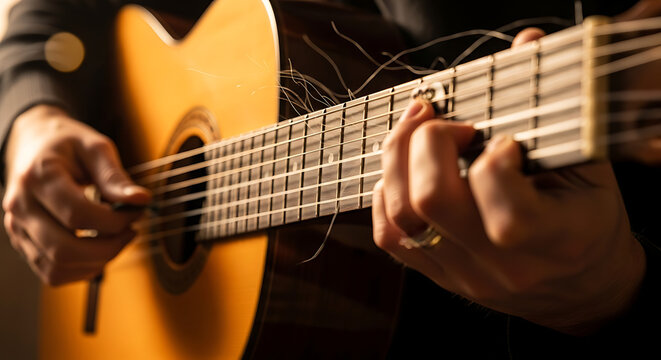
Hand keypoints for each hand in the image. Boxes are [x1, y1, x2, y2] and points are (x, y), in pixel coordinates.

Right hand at [3, 105, 150, 284]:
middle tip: (131, 230)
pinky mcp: (23, 243)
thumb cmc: (66, 144)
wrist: (33, 143)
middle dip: (108, 247)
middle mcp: (21, 206)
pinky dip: (82, 270)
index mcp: (38, 177)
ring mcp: (18, 228)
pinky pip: (52, 273)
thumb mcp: (94, 147)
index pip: (77, 215)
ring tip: (117, 238)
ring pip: (57, 269)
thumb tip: (141, 200)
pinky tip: (100, 249)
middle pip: (64, 250)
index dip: (115, 221)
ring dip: (97, 262)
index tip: (137, 211)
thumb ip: (115, 176)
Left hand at [371, 28, 646, 335]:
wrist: (576, 286)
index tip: (504, 140)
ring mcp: (465, 275)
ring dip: (398, 159)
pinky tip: (405, 171)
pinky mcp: (437, 276)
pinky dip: (386, 193)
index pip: (508, 215)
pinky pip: (389, 236)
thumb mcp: (588, 168)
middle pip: (433, 202)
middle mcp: (504, 266)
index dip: (493, 163)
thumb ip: (555, 110)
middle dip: (427, 142)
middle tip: (447, 123)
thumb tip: (527, 43)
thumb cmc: (585, 220)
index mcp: (557, 239)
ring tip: (419, 132)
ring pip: (402, 216)